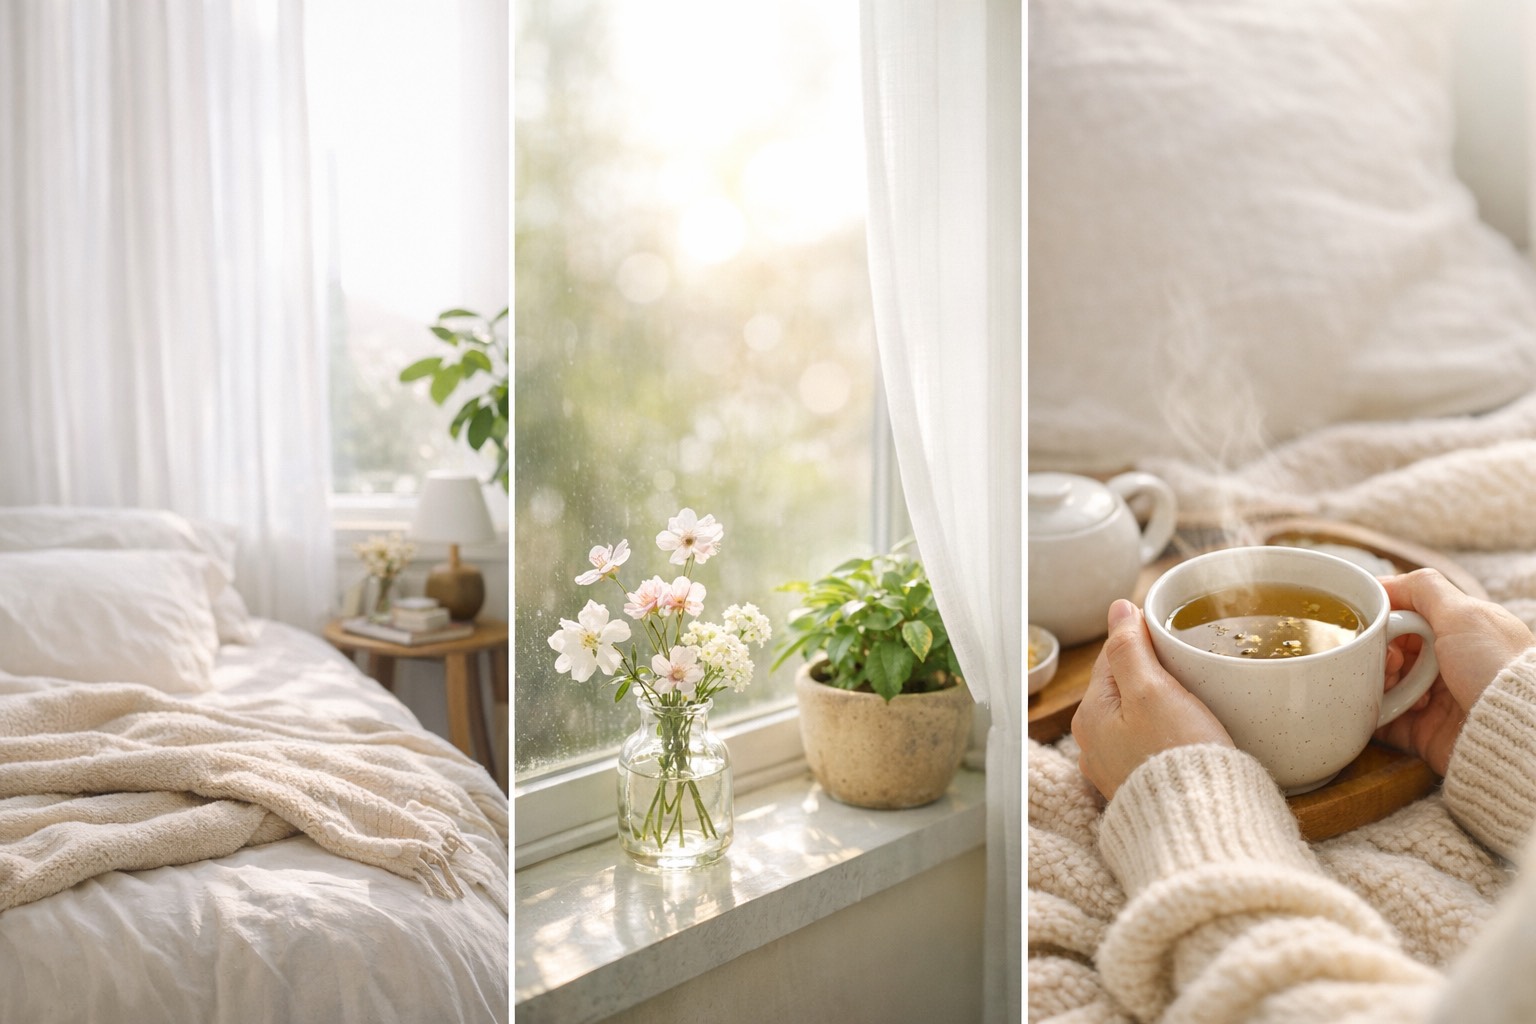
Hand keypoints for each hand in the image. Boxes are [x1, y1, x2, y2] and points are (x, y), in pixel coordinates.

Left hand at [1071, 599, 1234, 799]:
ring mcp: (1116, 771)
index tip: (1172, 633)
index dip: (1142, 640)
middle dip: (1153, 673)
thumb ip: (1130, 649)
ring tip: (1196, 699)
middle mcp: (1093, 745)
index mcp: (1090, 716)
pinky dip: (1167, 734)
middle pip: (1124, 689)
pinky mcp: (1142, 789)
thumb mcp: (1152, 691)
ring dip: (1162, 704)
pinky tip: (1189, 735)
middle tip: (1191, 666)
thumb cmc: (1178, 756)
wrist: (1201, 826)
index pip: (1112, 658)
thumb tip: (1118, 609)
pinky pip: (1150, 747)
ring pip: (1137, 718)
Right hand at [1374, 569, 1533, 775]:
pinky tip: (1379, 707)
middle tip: (1392, 660)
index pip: (1406, 615)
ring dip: (1376, 680)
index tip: (1372, 621)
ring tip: (1393, 686)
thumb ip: (1423, 588)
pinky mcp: (1420, 730)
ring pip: (1381, 681)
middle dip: (1379, 651)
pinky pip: (1380, 718)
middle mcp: (1445, 663)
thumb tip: (1382, 583)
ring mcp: (1432, 697)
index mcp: (1459, 631)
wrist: (1513, 729)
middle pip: (1389, 648)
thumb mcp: (1463, 613)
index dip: (1385, 616)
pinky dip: (1370, 711)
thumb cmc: (1494, 667)